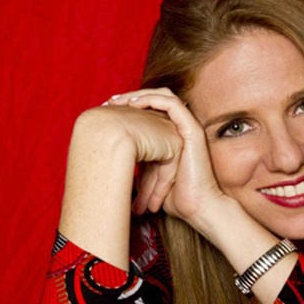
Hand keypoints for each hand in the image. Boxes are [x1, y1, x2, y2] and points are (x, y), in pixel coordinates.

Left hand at [106, 88, 225, 224]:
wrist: (197, 208)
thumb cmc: (175, 199)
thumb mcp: (148, 177)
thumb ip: (137, 165)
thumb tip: (111, 164)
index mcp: (170, 136)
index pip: (148, 111)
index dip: (127, 108)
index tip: (107, 112)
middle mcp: (179, 129)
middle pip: (154, 99)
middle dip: (130, 97)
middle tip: (110, 102)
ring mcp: (187, 128)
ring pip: (163, 96)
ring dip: (139, 95)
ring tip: (119, 100)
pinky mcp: (192, 130)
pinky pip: (172, 104)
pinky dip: (152, 100)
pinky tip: (134, 104)